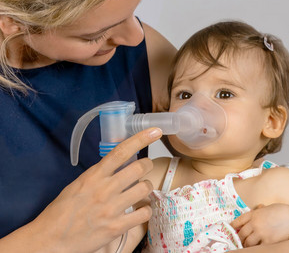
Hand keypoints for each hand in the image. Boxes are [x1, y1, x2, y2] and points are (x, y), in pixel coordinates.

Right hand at [27, 127, 161, 252]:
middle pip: (139, 167)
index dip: (140, 138)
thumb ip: (99, 174)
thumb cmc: (62, 211)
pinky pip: (143, 214)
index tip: (155, 131)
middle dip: (148, 164)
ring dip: (147, 187)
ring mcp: (112, 208)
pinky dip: (146, 210)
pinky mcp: (116, 227)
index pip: (121, 151)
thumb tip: (117, 166)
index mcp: (94, 175)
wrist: (51, 240)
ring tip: (141, 190)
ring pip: (145, 188)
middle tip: (146, 166)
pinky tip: (140, 210)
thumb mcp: (79, 184)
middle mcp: (105, 189)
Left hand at [231, 203, 288, 246]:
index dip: (232, 226)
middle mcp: (254, 223)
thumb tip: (256, 209)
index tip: (229, 229)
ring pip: (247, 242)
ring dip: (245, 244)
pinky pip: (258, 247)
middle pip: (241, 233)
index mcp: (253, 214)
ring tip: (245, 245)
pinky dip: (255, 248)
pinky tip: (255, 247)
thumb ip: (258, 211)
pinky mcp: (268, 241)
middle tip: (238, 240)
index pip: (238, 221)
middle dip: (239, 238)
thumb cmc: (280, 211)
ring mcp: (260, 232)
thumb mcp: (266, 208)